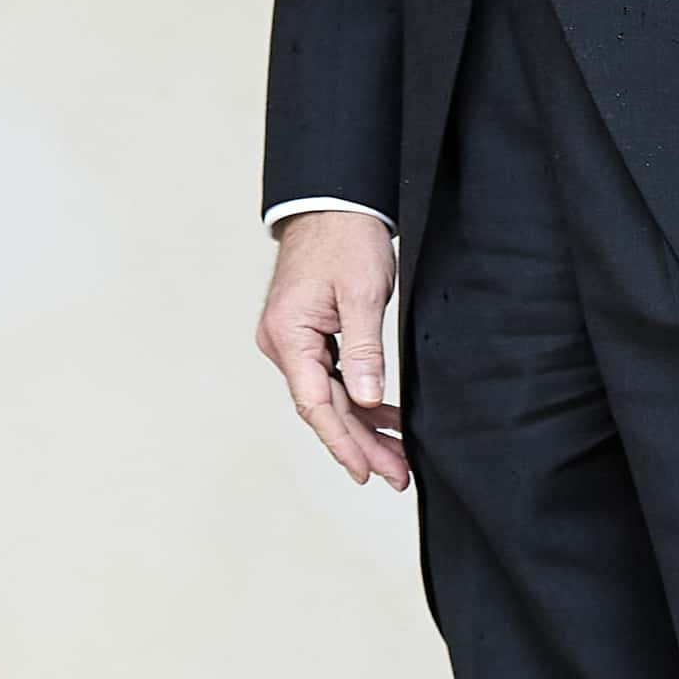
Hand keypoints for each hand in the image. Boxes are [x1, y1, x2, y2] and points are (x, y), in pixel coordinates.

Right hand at [258, 209, 410, 488]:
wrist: (333, 203)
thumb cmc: (345, 239)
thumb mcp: (361, 295)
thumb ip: (364, 351)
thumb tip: (367, 401)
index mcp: (288, 336)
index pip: (315, 404)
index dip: (343, 442)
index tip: (365, 472)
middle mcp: (282, 344)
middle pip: (322, 408)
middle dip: (360, 444)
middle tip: (395, 475)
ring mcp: (292, 342)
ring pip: (328, 397)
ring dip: (362, 427)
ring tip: (396, 457)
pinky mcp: (307, 336)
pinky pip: (331, 378)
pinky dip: (358, 399)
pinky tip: (386, 418)